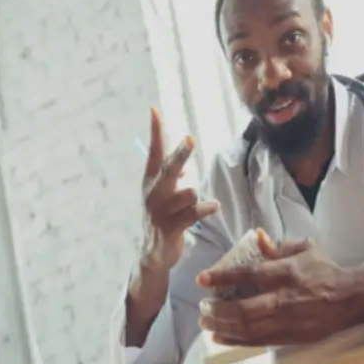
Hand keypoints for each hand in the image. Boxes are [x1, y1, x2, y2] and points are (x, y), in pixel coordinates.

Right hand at [137, 107, 215, 275]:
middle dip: (181, 154)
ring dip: (197, 198)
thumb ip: (172, 179)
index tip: (154, 110)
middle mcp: (152, 193)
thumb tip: (184, 167)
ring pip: (190, 192)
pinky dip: (207, 208)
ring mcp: (160, 211)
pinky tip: (213, 207)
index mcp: (149, 181)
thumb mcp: (162, 196)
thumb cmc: (161, 218)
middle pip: (169, 168)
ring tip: (196, 206)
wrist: (153, 253)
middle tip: (190, 139)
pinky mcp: (171, 227)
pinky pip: (195, 212)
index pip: (153, 151)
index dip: (155, 131)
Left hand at [197, 229, 363, 345]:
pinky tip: (219, 337)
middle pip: (243, 309)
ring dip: (222, 327)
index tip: (202, 279)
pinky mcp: (290, 337)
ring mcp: (288, 321)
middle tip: (202, 307)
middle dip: (217, 310)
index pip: (249, 274)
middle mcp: (286, 299)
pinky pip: (258, 342)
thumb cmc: (327, 271)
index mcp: (288, 273)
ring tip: (206, 322)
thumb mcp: (306, 249)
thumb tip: (256, 237)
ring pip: (247, 329)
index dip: (222, 277)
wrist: (352, 299)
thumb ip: (278, 246)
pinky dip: (235, 341)